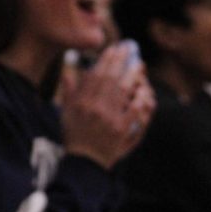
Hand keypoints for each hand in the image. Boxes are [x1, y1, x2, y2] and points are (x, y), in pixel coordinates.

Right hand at [61, 43, 154, 169]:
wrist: (85, 162)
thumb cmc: (75, 136)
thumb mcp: (66, 113)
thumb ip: (68, 93)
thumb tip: (68, 73)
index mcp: (81, 102)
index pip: (95, 75)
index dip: (105, 60)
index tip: (113, 49)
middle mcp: (94, 108)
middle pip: (110, 78)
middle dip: (120, 61)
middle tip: (128, 49)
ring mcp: (109, 119)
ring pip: (123, 91)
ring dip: (133, 76)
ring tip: (139, 66)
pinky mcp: (121, 130)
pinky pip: (134, 110)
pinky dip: (140, 99)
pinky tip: (144, 91)